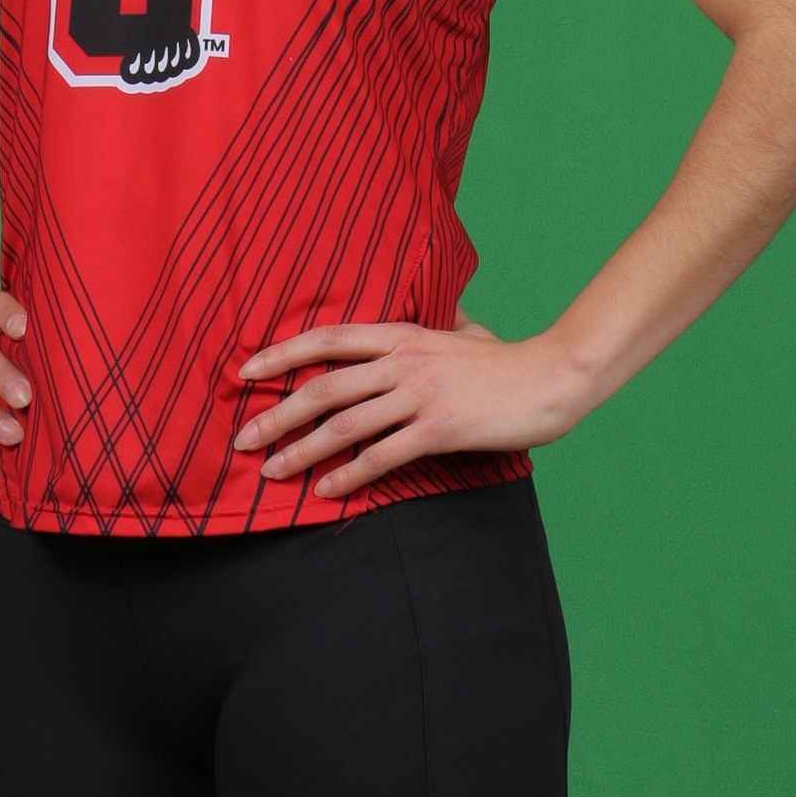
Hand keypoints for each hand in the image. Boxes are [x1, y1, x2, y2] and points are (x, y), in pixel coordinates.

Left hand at [232, 313, 593, 500]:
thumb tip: (435, 306)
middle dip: (277, 414)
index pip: (329, 338)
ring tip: (272, 472)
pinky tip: (326, 490)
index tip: (245, 369)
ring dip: (302, 450)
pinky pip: (383, 455)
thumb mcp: (464, 329)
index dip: (282, 352)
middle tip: (243, 439)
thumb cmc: (506, 360)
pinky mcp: (441, 428)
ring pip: (346, 424)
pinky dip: (349, 474)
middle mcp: (405, 361)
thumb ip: (438, 321)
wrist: (552, 378)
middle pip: (325, 387)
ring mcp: (422, 394)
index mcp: (404, 335)